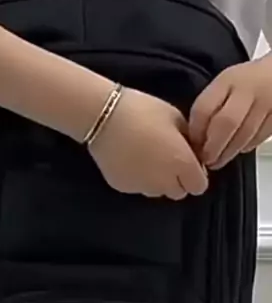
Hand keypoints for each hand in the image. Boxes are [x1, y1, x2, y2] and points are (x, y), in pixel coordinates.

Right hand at [89, 87, 208, 199]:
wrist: (103, 116)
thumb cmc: (144, 110)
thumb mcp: (176, 118)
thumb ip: (189, 141)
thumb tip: (191, 153)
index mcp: (182, 164)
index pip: (199, 186)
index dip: (196, 175)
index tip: (188, 162)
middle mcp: (164, 182)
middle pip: (179, 192)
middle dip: (177, 180)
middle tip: (167, 159)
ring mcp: (142, 187)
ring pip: (157, 191)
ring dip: (158, 181)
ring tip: (147, 159)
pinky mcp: (122, 187)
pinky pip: (137, 187)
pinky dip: (138, 178)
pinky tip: (129, 159)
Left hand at [189, 55, 271, 169]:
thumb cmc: (246, 83)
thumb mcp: (225, 86)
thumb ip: (211, 106)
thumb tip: (195, 138)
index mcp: (227, 80)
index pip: (205, 107)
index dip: (196, 132)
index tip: (192, 145)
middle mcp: (248, 89)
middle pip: (226, 123)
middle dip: (213, 147)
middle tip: (206, 160)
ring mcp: (267, 102)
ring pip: (245, 134)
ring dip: (229, 151)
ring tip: (218, 160)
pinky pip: (260, 136)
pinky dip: (246, 146)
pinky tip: (238, 148)